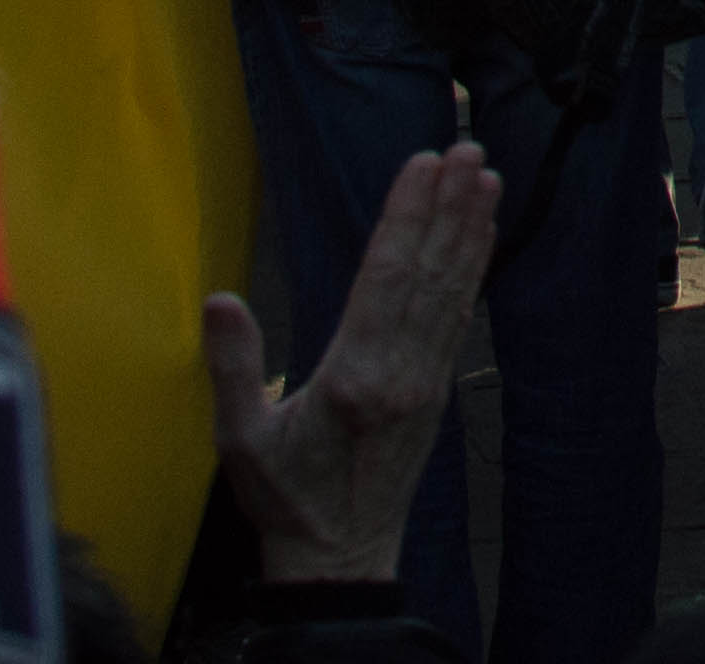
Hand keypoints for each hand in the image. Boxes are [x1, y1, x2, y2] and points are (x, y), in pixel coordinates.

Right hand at [207, 142, 495, 587]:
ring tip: (485, 175)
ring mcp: (426, 381)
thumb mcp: (240, 439)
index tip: (423, 163)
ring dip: (470, 229)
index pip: (386, 278)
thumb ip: (231, 367)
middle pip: (429, 273)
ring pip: (452, 290)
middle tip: (467, 146)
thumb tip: (220, 298)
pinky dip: (472, 270)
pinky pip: (457, 317)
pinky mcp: (436, 391)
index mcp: (354, 377)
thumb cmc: (285, 498)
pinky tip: (480, 237)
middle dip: (448, 206)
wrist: (340, 557)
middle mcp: (402, 372)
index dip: (406, 216)